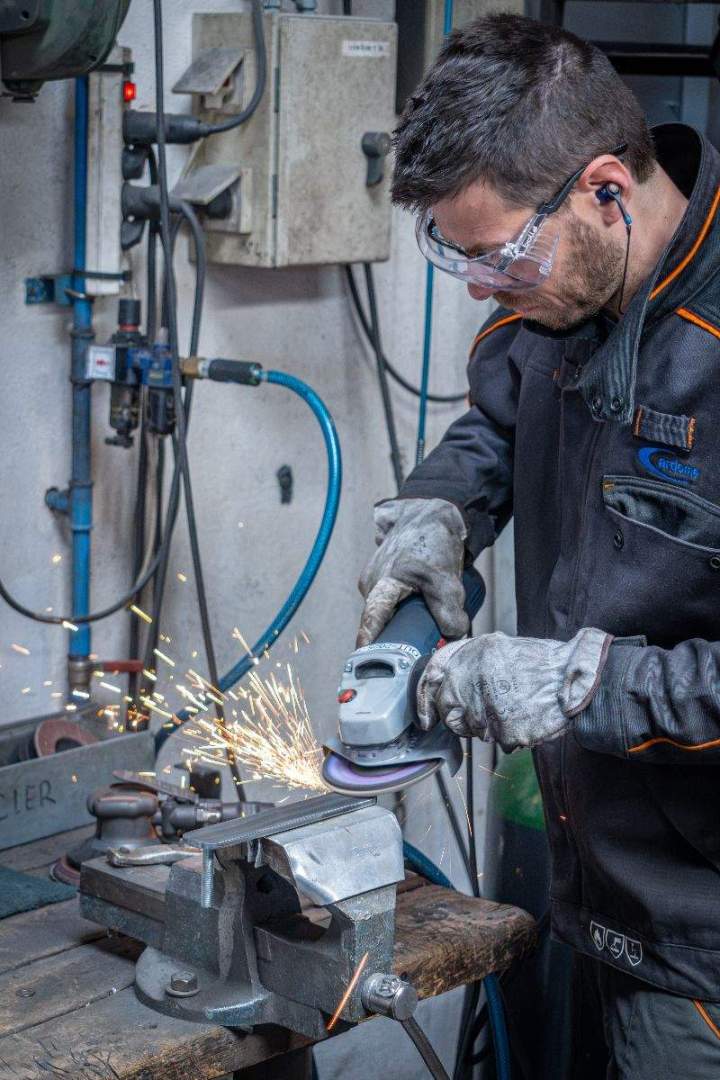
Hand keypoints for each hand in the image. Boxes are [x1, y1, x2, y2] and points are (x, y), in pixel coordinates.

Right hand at [357, 498, 468, 647]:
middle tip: (414, 650)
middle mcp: (373, 583)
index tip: (365, 663)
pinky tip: (421, 604)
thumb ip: (448, 610)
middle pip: (381, 620)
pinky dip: (405, 605)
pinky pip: (392, 597)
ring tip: (425, 623)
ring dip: (404, 618)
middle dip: (396, 634)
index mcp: (382, 584)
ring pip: (389, 608)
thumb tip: (452, 635)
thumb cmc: (432, 540)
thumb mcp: (445, 579)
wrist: (431, 511)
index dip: (369, 644)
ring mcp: (376, 577)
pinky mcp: (384, 573)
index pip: (371, 622)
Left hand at [416, 629, 612, 750]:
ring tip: (515, 708)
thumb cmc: (542, 662)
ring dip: (491, 726)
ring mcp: (486, 709)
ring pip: (476, 729)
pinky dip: (512, 734)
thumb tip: (451, 683)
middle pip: (449, 712)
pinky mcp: (504, 731)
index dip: (424, 699)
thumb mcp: (499, 647)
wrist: (573, 677)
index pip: (432, 679)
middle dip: (462, 717)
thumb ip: (472, 665)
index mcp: (470, 657)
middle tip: (486, 711)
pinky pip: (501, 740)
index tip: (425, 716)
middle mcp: (472, 682)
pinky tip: (526, 718)